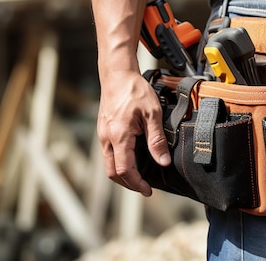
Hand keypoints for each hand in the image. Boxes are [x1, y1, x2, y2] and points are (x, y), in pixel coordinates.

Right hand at [96, 70, 170, 195]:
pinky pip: (108, 154)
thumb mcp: (153, 113)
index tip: (148, 190)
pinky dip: (118, 163)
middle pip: (112, 173)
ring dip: (122, 175)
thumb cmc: (135, 90)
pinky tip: (131, 161)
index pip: (124, 170)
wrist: (118, 74)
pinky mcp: (103, 130)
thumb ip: (157, 140)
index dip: (137, 184)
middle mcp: (107, 138)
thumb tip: (163, 162)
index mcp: (119, 136)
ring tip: (139, 178)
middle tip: (144, 188)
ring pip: (108, 164)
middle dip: (128, 184)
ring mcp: (103, 134)